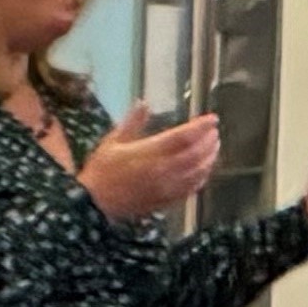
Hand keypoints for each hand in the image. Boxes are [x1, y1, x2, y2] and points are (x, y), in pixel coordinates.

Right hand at [75, 106, 219, 223]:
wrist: (94, 204)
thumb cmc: (101, 170)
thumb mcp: (112, 142)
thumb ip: (132, 123)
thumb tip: (144, 102)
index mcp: (149, 152)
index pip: (183, 136)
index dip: (201, 126)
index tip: (212, 119)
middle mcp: (162, 170)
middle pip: (196, 154)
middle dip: (209, 141)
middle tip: (214, 132)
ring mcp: (166, 187)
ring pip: (197, 172)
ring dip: (209, 158)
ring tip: (214, 147)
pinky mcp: (166, 200)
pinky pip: (191, 189)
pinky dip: (202, 177)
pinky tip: (204, 171)